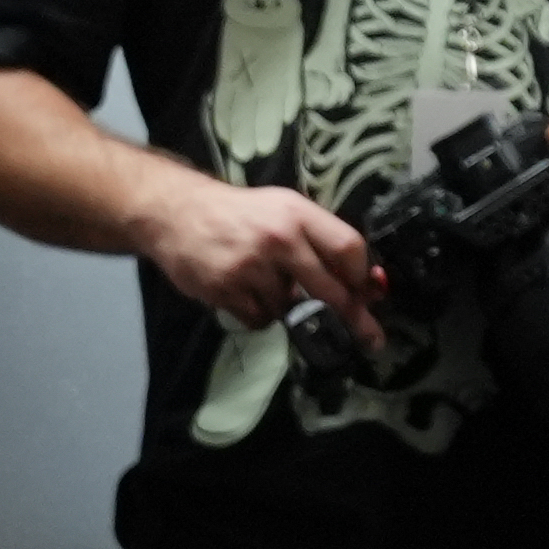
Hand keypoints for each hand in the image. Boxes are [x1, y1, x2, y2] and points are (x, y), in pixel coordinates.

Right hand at [134, 166, 381, 338]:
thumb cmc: (241, 214)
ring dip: (286, 307)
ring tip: (265, 284)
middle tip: (370, 338)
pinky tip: (245, 293)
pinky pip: (260, 319)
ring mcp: (251, 267)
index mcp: (298, 214)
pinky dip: (260, 314)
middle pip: (330, 289)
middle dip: (354, 317)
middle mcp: (279, 239)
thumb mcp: (285, 210)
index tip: (369, 294)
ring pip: (291, 309)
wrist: (177, 212)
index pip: (349, 247)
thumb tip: (366, 282)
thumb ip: (321, 239)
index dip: (363, 276)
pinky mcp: (226, 289)